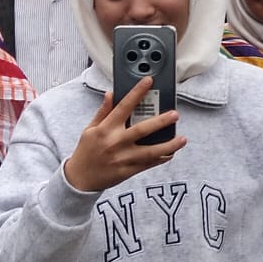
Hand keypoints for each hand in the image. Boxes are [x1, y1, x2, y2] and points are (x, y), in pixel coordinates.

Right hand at [63, 79, 183, 192]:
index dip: (137, 92)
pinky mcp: (128, 171)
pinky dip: (161, 159)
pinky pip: (148, 164)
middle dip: (160, 122)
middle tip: (175, 114)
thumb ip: (103, 112)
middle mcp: (115, 143)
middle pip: (141, 130)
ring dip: (168, 145)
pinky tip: (171, 153)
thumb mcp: (89, 129)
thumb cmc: (86, 151)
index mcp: (105, 129)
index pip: (123, 106)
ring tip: (182, 139)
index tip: (149, 82)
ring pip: (150, 151)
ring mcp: (123, 158)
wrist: (80, 179)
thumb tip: (111, 94)